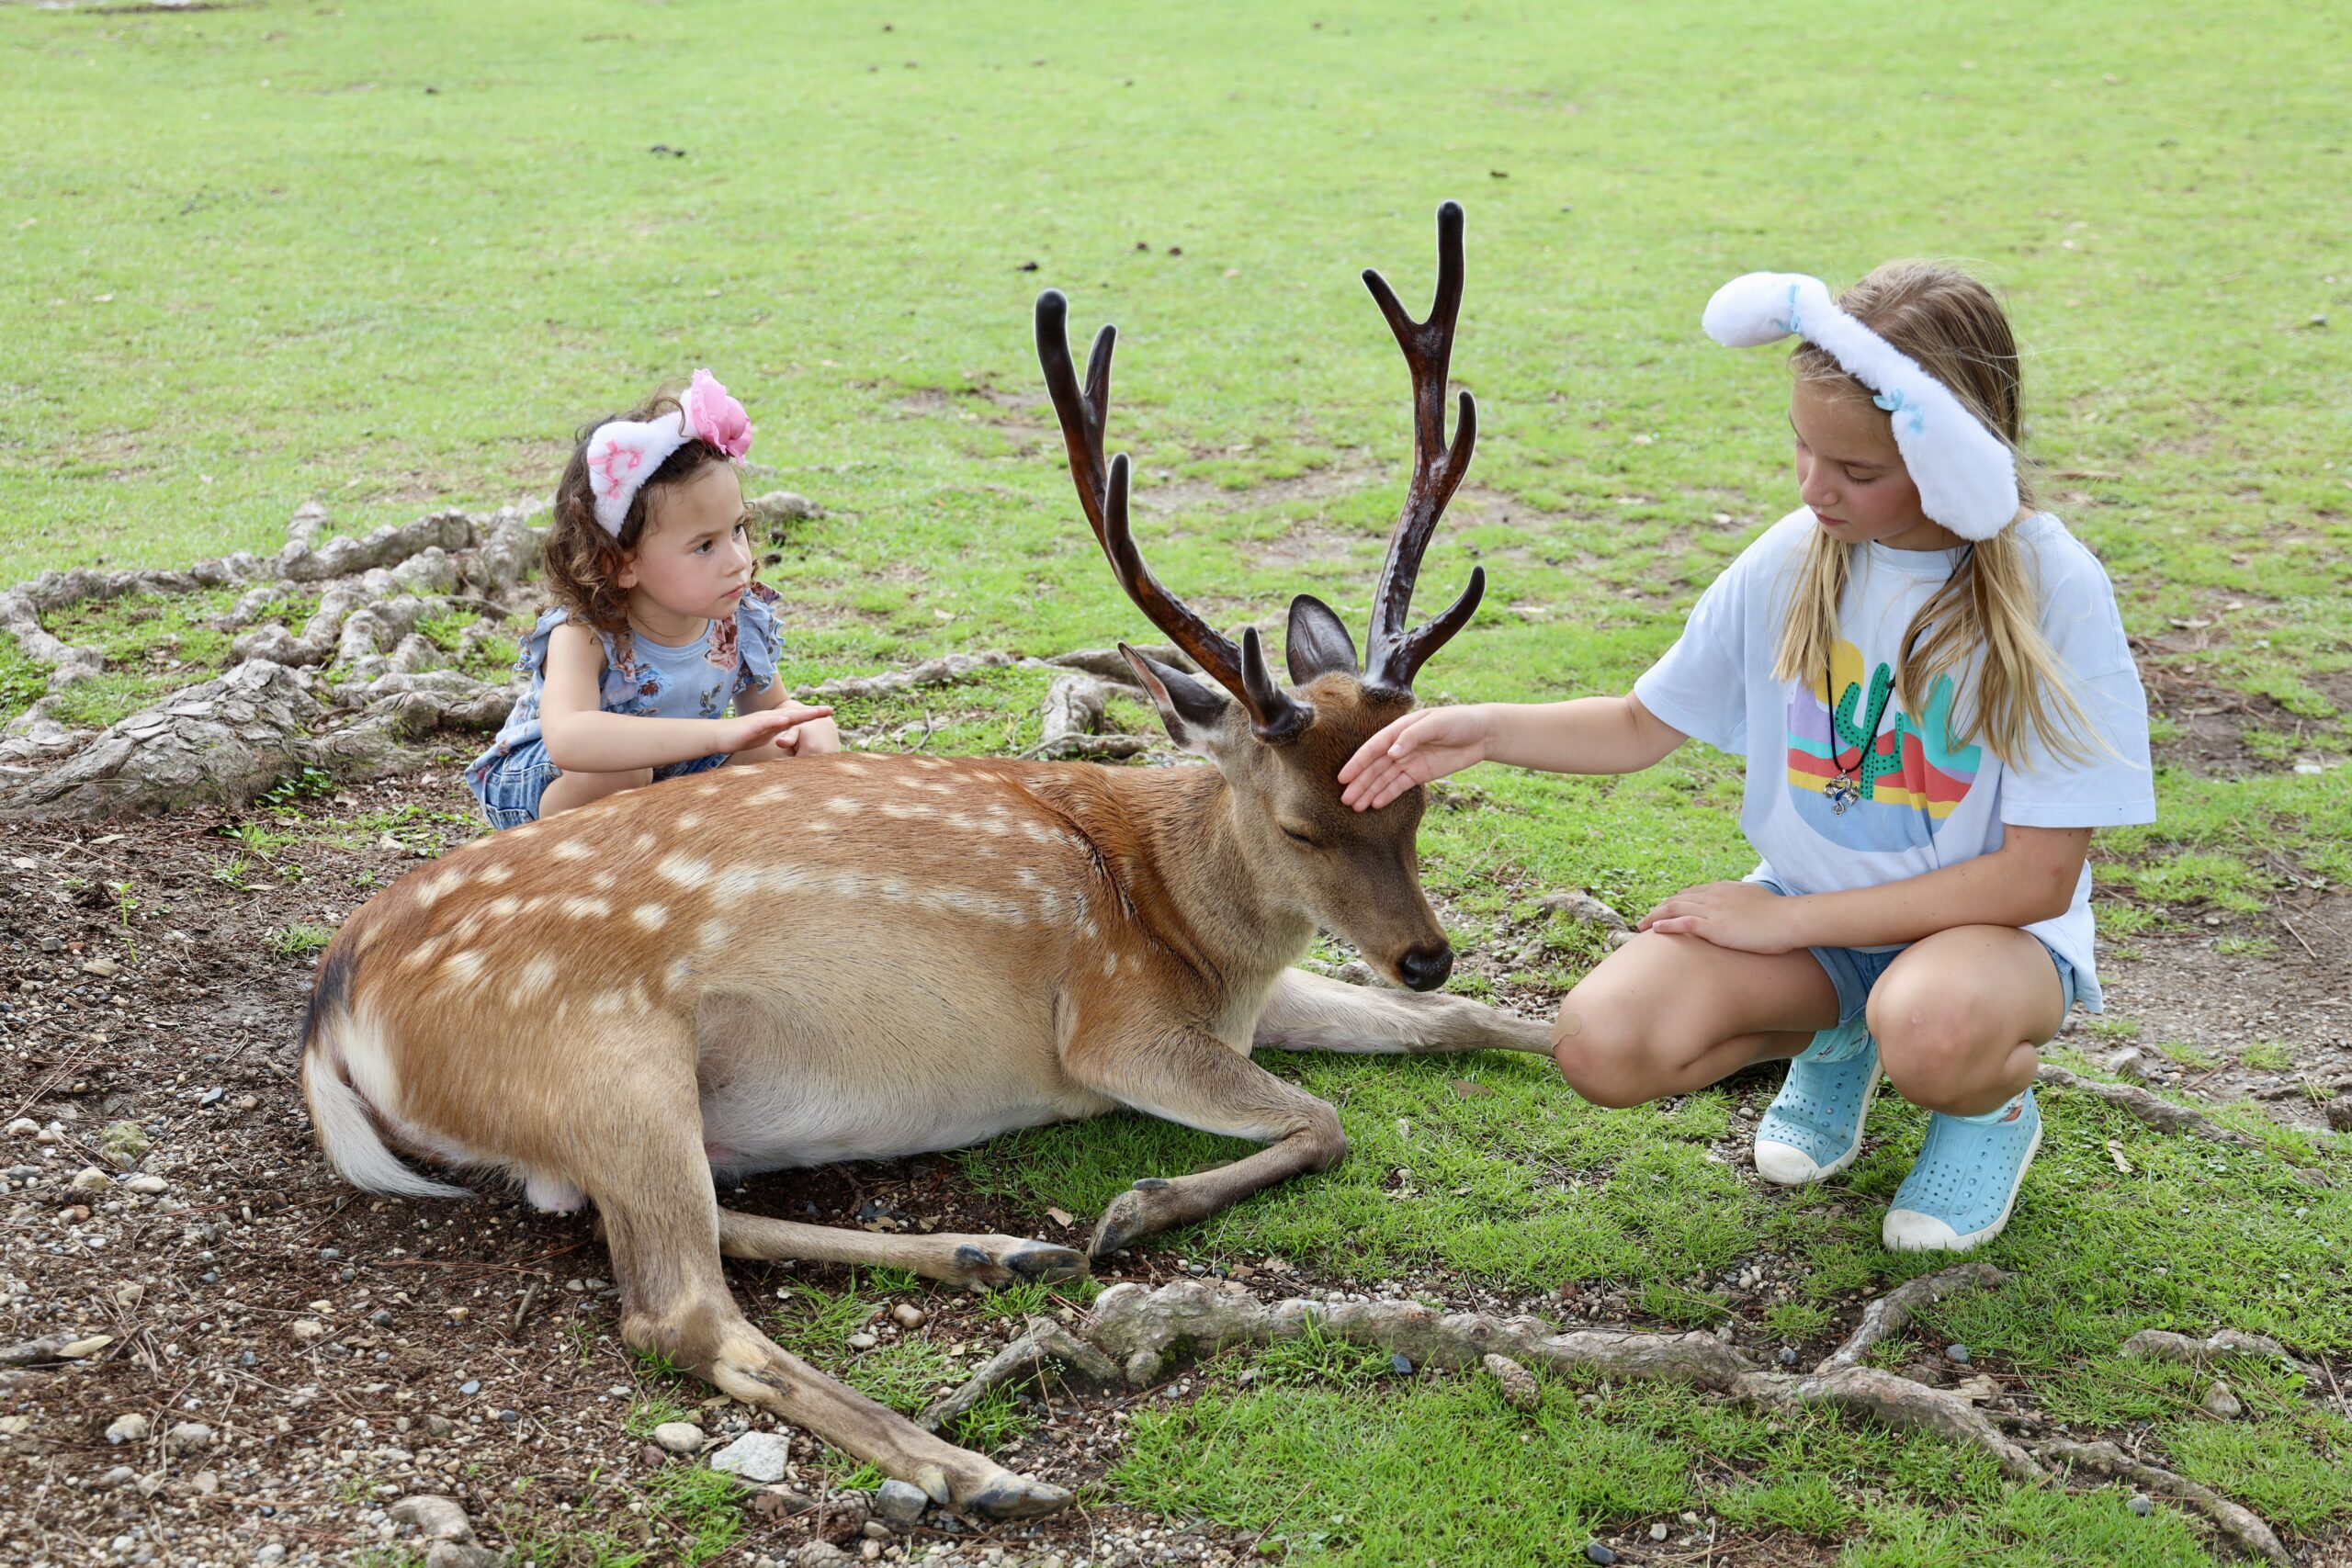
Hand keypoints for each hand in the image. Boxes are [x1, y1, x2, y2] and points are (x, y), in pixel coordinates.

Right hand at [718, 703, 832, 754]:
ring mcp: (762, 720)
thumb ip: (778, 733)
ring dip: (800, 714)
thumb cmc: (742, 736)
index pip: (798, 716)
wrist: (720, 735)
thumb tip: (791, 737)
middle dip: (813, 711)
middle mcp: (771, 717)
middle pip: (796, 713)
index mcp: (776, 720)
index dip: (813, 713)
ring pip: (784, 716)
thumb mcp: (765, 735)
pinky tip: (786, 721)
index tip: (830, 711)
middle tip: (831, 710)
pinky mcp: (752, 726)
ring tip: (816, 713)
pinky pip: (766, 723)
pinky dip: (777, 721)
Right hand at [1338, 705, 1493, 810]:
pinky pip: (1399, 786)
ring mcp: (1409, 761)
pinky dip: (1387, 795)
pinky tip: (1374, 804)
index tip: (1344, 778)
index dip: (1357, 763)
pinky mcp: (1420, 774)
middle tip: (1345, 799)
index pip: (1373, 749)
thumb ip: (1412, 736)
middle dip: (1359, 783)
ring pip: (1384, 779)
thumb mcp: (1436, 723)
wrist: (1482, 732)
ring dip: (1369, 792)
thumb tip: (1392, 752)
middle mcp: (1400, 746)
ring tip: (1355, 807)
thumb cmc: (1459, 721)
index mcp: (1399, 730)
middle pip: (1375, 767)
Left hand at [1637, 880, 1803, 953]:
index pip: (1692, 893)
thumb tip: (1745, 906)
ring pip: (1675, 909)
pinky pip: (1683, 923)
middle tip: (1646, 919)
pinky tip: (1654, 930)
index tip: (1665, 910)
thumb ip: (1745, 901)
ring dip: (1655, 917)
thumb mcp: (1758, 901)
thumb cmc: (1780, 914)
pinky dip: (1666, 925)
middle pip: (1678, 899)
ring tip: (1641, 926)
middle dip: (1659, 908)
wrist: (1789, 919)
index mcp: (1724, 889)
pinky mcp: (1714, 926)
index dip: (1675, 902)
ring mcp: (1713, 909)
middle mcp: (1714, 895)